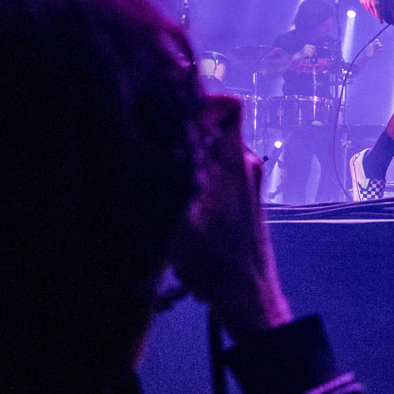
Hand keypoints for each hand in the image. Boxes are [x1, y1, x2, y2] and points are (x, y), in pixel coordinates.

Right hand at [167, 96, 291, 338]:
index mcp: (234, 162)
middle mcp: (245, 164)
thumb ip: (167, 176)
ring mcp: (247, 180)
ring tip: (164, 173)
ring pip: (214, 148)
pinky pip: (218, 168)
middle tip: (157, 142)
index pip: (230, 106)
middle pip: (216, 125)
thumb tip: (147, 144)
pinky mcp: (244, 196)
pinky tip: (178, 196)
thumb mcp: (179, 219)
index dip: (203, 98)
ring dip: (189, 154)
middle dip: (185, 129)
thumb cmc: (217, 262)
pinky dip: (198, 172)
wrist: (247, 295)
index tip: (174, 106)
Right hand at [358, 0, 383, 19]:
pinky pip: (365, 7)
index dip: (380, 19)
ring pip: (369, 11)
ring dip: (372, 11)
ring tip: (375, 7)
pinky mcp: (361, 1)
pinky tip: (370, 4)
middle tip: (379, 13)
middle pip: (374, 13)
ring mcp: (365, 3)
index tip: (381, 22)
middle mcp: (370, 5)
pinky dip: (368, 7)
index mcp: (376, 4)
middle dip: (377, 14)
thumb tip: (383, 12)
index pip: (378, 15)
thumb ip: (382, 5)